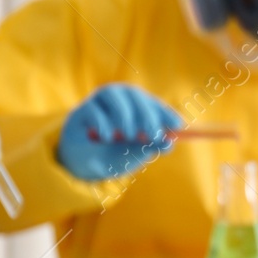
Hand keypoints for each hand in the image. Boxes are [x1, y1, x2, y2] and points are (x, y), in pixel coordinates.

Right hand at [56, 84, 180, 181]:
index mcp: (135, 106)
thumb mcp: (136, 152)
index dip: (165, 112)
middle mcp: (117, 98)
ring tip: (127, 135)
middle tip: (153, 134)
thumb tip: (169, 143)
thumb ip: (151, 146)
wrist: (84, 164)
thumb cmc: (114, 153)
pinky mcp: (80, 111)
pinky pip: (93, 109)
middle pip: (133, 94)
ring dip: (124, 116)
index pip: (152, 103)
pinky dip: (103, 123)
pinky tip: (106, 137)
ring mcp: (97, 102)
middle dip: (147, 114)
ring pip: (113, 95)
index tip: (177, 126)